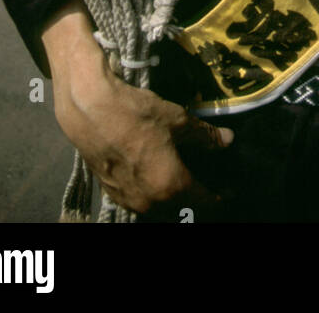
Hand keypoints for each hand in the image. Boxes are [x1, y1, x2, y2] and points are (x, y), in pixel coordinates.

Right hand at [42, 0, 232, 213]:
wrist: (90, 110)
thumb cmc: (137, 113)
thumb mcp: (178, 120)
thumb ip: (204, 136)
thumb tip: (228, 141)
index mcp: (170, 186)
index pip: (203, 201)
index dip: (218, 197)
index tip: (228, 192)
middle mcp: (149, 201)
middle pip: (180, 208)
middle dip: (194, 198)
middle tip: (204, 181)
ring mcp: (128, 200)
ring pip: (158, 207)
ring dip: (171, 197)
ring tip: (179, 178)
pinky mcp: (111, 192)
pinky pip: (139, 199)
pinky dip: (150, 192)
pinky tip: (152, 173)